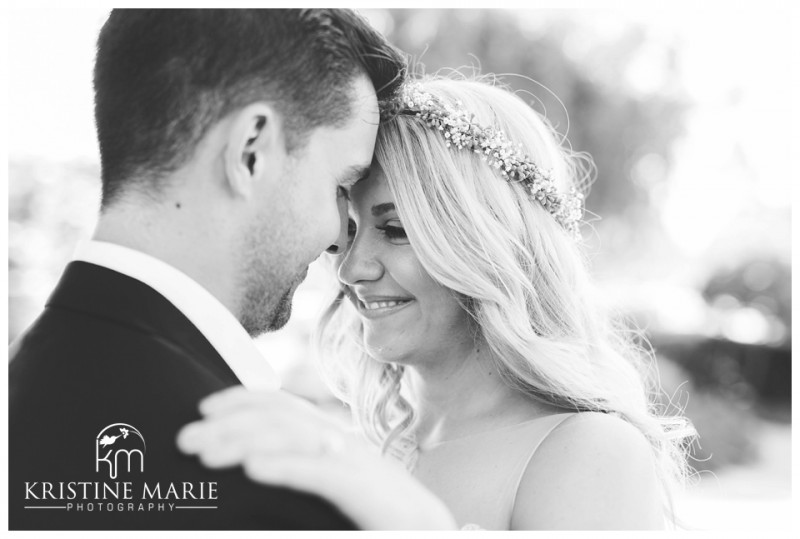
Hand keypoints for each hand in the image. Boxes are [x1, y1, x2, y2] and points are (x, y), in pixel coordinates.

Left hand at [177, 386, 455, 529]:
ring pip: (296, 436)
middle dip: (230, 422)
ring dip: (245, 440)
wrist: (432, 535)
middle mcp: (344, 444)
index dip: (244, 399)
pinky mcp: (368, 490)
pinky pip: (322, 471)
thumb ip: (300, 471)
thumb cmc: (380, 519)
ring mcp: (358, 464)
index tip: (205, 408)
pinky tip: (253, 468)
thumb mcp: (333, 488)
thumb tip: (252, 464)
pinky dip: (285, 465)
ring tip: (206, 452)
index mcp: (335, 442)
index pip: (285, 406)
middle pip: (283, 418)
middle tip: (186, 438)